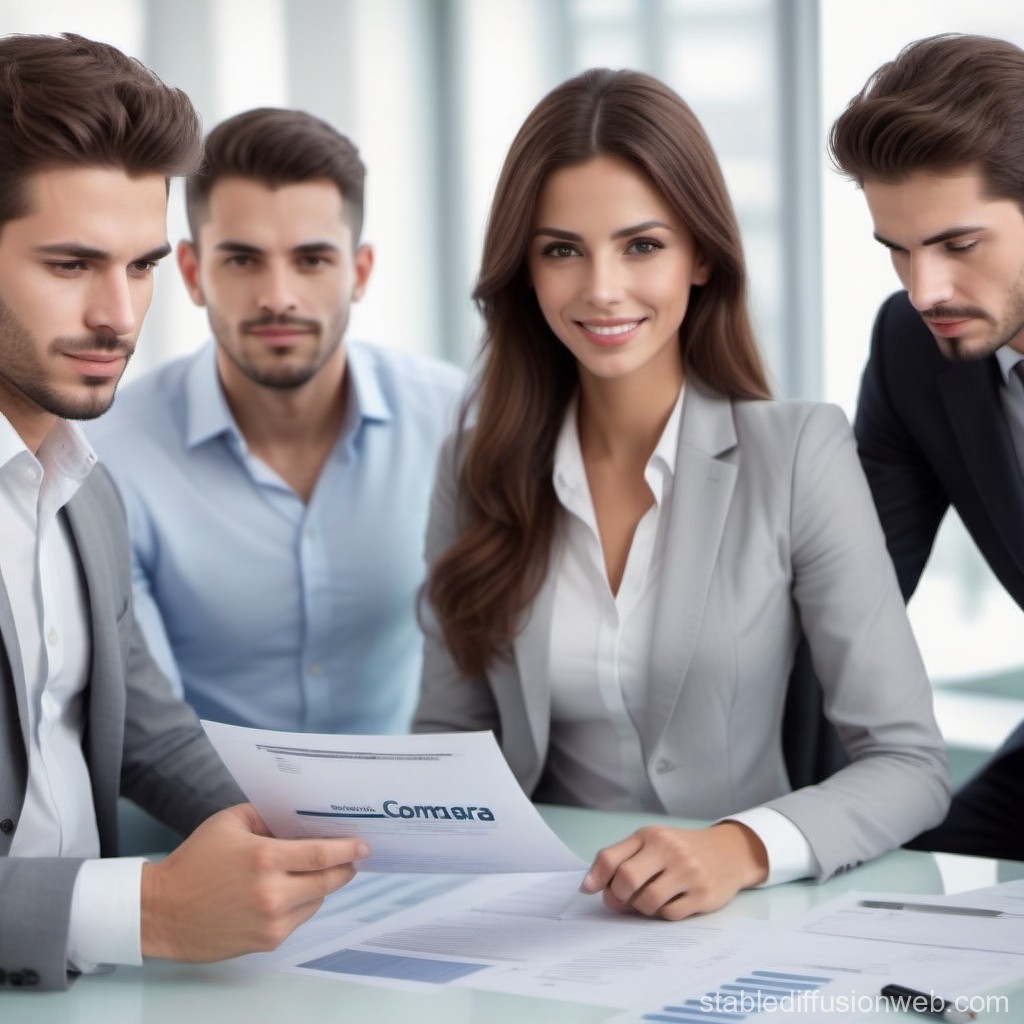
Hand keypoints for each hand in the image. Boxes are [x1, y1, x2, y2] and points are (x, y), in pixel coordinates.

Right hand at [140, 803, 367, 960]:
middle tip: (354, 858)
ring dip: (321, 886)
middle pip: (329, 881)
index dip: (348, 849)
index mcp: (264, 859)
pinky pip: (299, 918)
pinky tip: (289, 891)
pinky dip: (301, 903)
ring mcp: (271, 921)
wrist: (161, 912)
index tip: (364, 845)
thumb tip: (300, 817)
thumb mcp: (229, 823)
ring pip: (316, 900)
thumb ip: (267, 816)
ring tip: (314, 871)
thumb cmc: (194, 862)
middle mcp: (272, 893)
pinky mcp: (266, 941)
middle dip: (345, 868)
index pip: (322, 855)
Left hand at [579, 822, 767, 919]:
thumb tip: (589, 886)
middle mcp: (669, 850)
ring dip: (640, 908)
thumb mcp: (652, 842)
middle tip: (621, 900)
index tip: (589, 890)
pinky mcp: (703, 894)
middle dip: (617, 896)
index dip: (596, 878)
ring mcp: (688, 872)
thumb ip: (621, 858)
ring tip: (646, 901)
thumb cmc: (680, 850)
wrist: (728, 852)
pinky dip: (662, 914)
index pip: (612, 857)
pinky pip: (670, 914)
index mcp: (651, 836)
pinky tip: (667, 904)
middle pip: (627, 879)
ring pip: (647, 902)